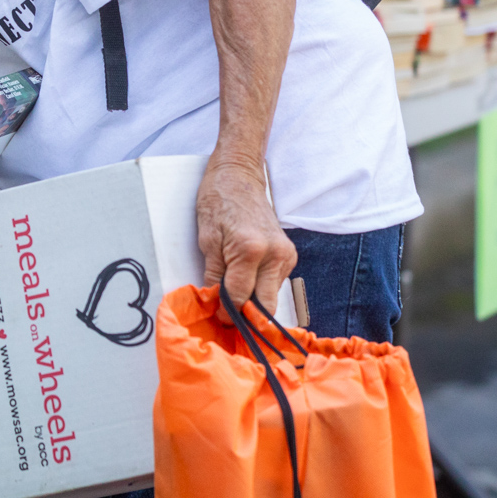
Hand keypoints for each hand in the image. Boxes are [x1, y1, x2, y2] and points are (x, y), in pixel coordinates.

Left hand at [197, 158, 294, 319]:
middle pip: (265, 306)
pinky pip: (275, 284)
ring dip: (254, 304)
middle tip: (228, 321)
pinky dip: (260, 289)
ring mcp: (286, 255)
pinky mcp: (289, 255)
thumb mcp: (207, 238)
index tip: (219, 319)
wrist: (239, 176)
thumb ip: (213, 273)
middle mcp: (275, 255)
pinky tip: (246, 283)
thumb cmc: (218, 201)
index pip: (240, 297)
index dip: (228, 313)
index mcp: (251, 249)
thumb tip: (214, 301)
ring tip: (234, 299)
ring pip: (272, 297)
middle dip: (247, 317)